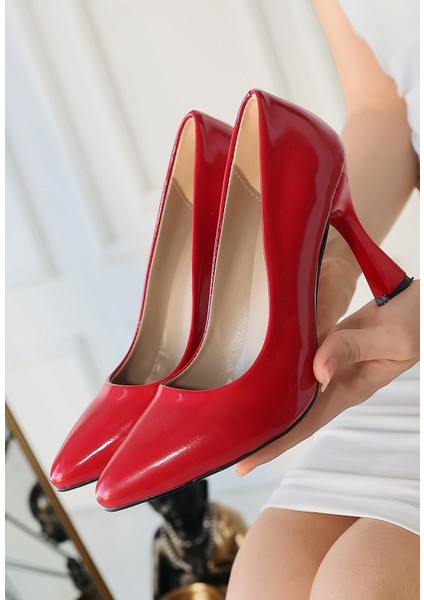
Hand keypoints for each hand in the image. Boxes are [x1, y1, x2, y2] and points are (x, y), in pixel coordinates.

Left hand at [236, 259, 418, 475]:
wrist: (418, 306)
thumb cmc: (415, 324)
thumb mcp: (392, 339)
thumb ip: (353, 349)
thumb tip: (318, 372)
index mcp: (349, 389)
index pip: (305, 424)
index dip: (275, 444)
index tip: (245, 462)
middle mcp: (334, 383)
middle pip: (291, 414)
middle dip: (261, 432)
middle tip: (225, 446)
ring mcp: (330, 364)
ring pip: (291, 388)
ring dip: (265, 401)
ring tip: (232, 415)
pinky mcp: (326, 344)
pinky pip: (296, 360)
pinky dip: (276, 368)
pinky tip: (255, 370)